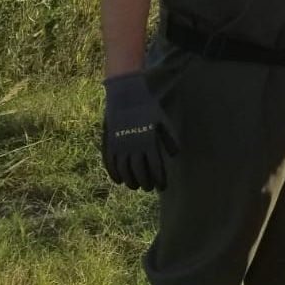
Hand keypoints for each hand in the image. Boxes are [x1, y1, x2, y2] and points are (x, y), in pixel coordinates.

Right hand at [101, 71, 177, 190]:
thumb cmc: (147, 108)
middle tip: (148, 188)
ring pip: (124, 169)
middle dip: (145, 182)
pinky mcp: (108, 142)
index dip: (159, 178)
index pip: (155, 166)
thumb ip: (169, 139)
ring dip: (129, 180)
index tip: (162, 186)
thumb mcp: (162, 121)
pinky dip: (113, 173)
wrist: (126, 95)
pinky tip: (118, 180)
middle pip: (139, 171)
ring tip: (135, 186)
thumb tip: (175, 155)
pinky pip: (109, 162)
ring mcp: (119, 145)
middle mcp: (133, 146)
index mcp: (148, 141)